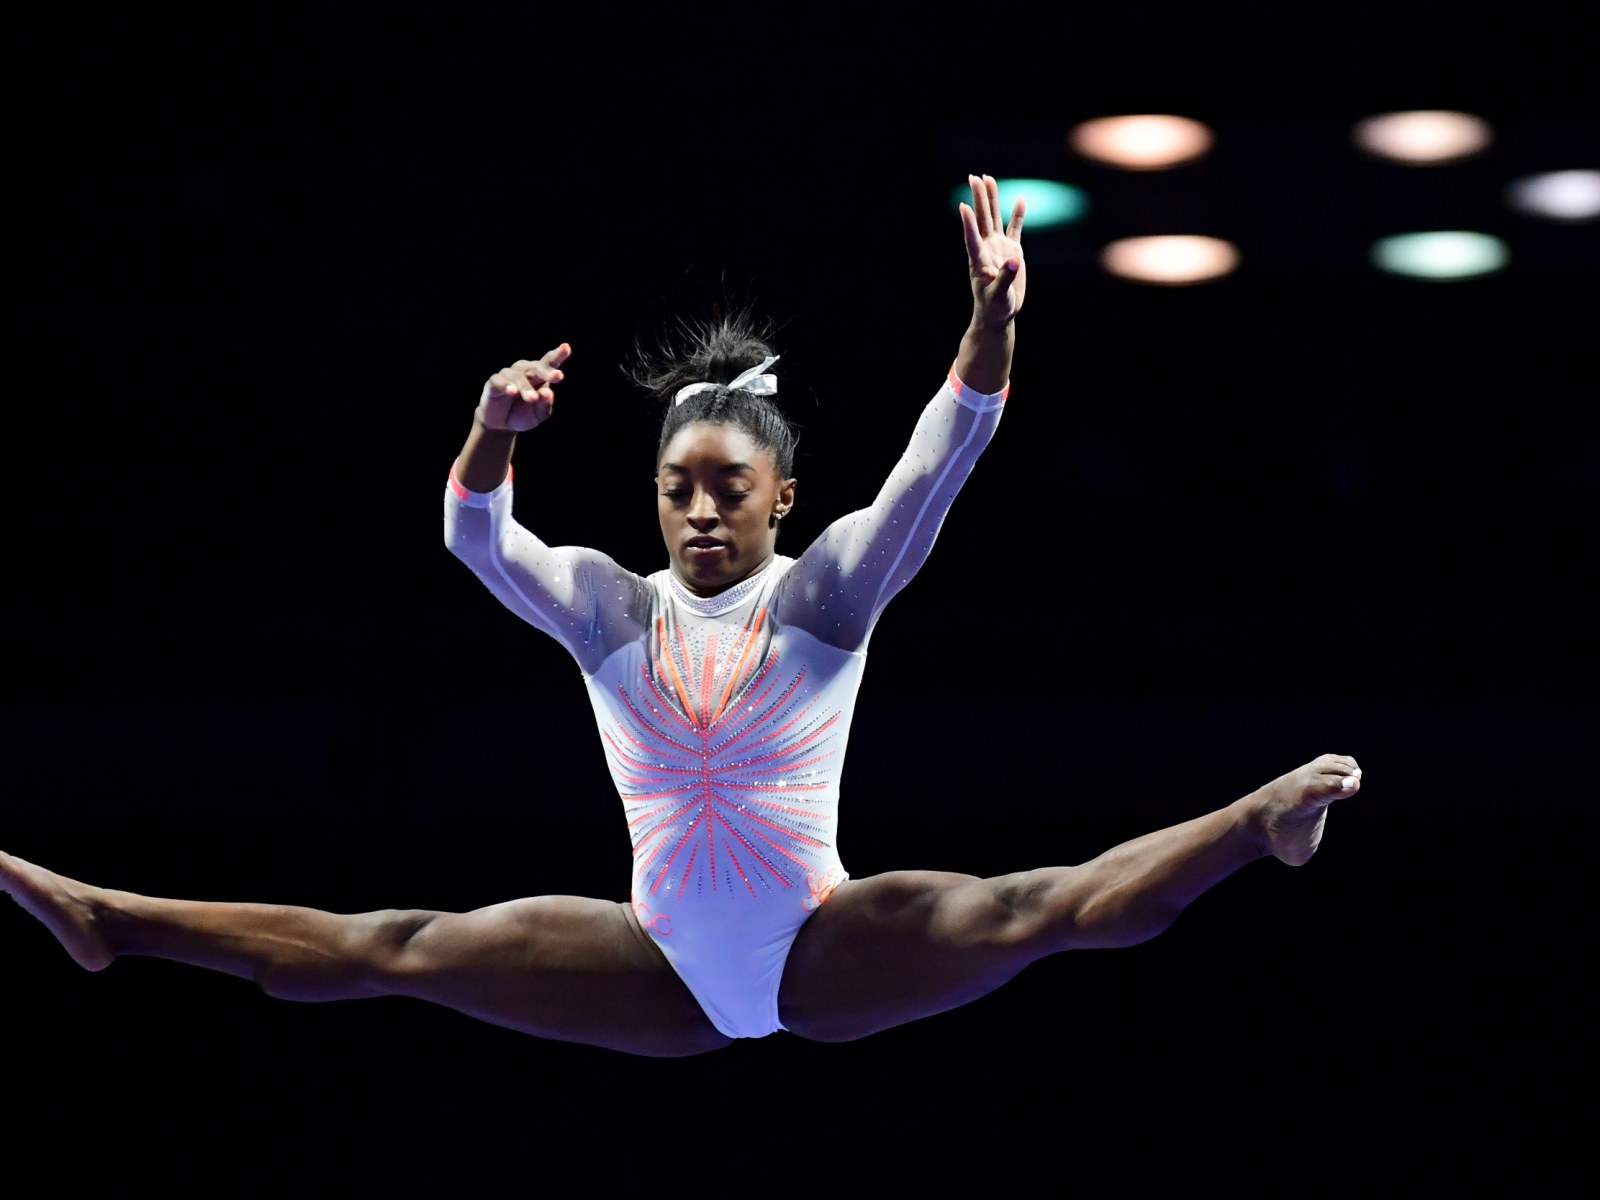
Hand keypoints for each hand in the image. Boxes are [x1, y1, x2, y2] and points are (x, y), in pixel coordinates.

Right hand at [476, 343, 571, 432]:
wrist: (501, 425)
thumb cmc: (523, 415)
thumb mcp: (538, 415)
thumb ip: (544, 405)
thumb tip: (548, 393)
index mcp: (539, 376)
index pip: (549, 363)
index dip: (558, 355)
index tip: (566, 347)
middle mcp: (524, 371)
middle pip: (536, 367)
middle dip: (547, 372)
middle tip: (558, 376)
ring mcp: (508, 375)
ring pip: (518, 376)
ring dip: (526, 387)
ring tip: (532, 398)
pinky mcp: (493, 382)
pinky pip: (499, 380)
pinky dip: (506, 385)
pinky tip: (512, 391)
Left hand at [959, 174, 1025, 326]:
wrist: (999, 313)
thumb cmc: (995, 308)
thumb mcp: (998, 297)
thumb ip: (1004, 279)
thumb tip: (1013, 262)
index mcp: (980, 261)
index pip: (972, 238)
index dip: (968, 223)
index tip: (963, 206)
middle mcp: (987, 250)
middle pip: (982, 219)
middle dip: (979, 198)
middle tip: (974, 177)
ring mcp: (999, 248)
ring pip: (995, 218)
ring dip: (992, 199)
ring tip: (988, 178)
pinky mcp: (1012, 251)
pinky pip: (1015, 229)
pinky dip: (1018, 215)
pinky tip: (1020, 199)